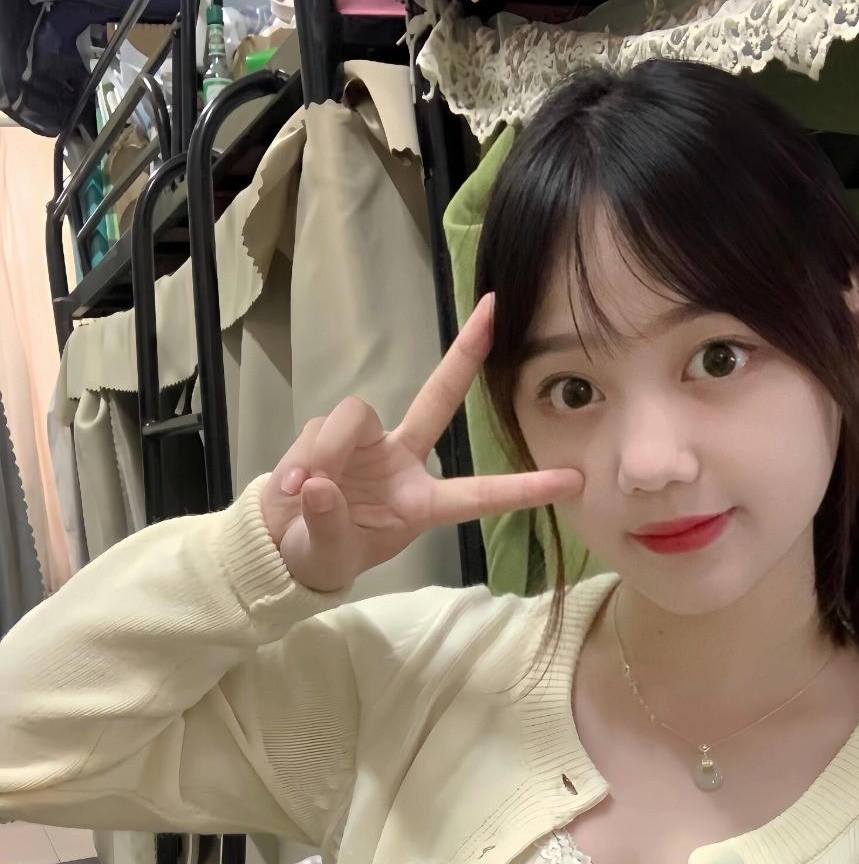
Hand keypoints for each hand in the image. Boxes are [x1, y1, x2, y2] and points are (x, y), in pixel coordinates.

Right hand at [260, 294, 583, 591]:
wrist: (281, 543)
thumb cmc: (320, 553)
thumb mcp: (327, 552)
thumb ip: (326, 522)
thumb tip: (321, 485)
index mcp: (421, 504)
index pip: (479, 494)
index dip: (523, 488)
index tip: (572, 479)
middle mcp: (403, 462)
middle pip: (438, 398)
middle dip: (464, 353)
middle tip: (494, 309)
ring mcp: (369, 442)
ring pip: (354, 418)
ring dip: (328, 451)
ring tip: (305, 491)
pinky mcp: (332, 431)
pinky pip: (320, 429)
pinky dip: (302, 456)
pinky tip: (293, 485)